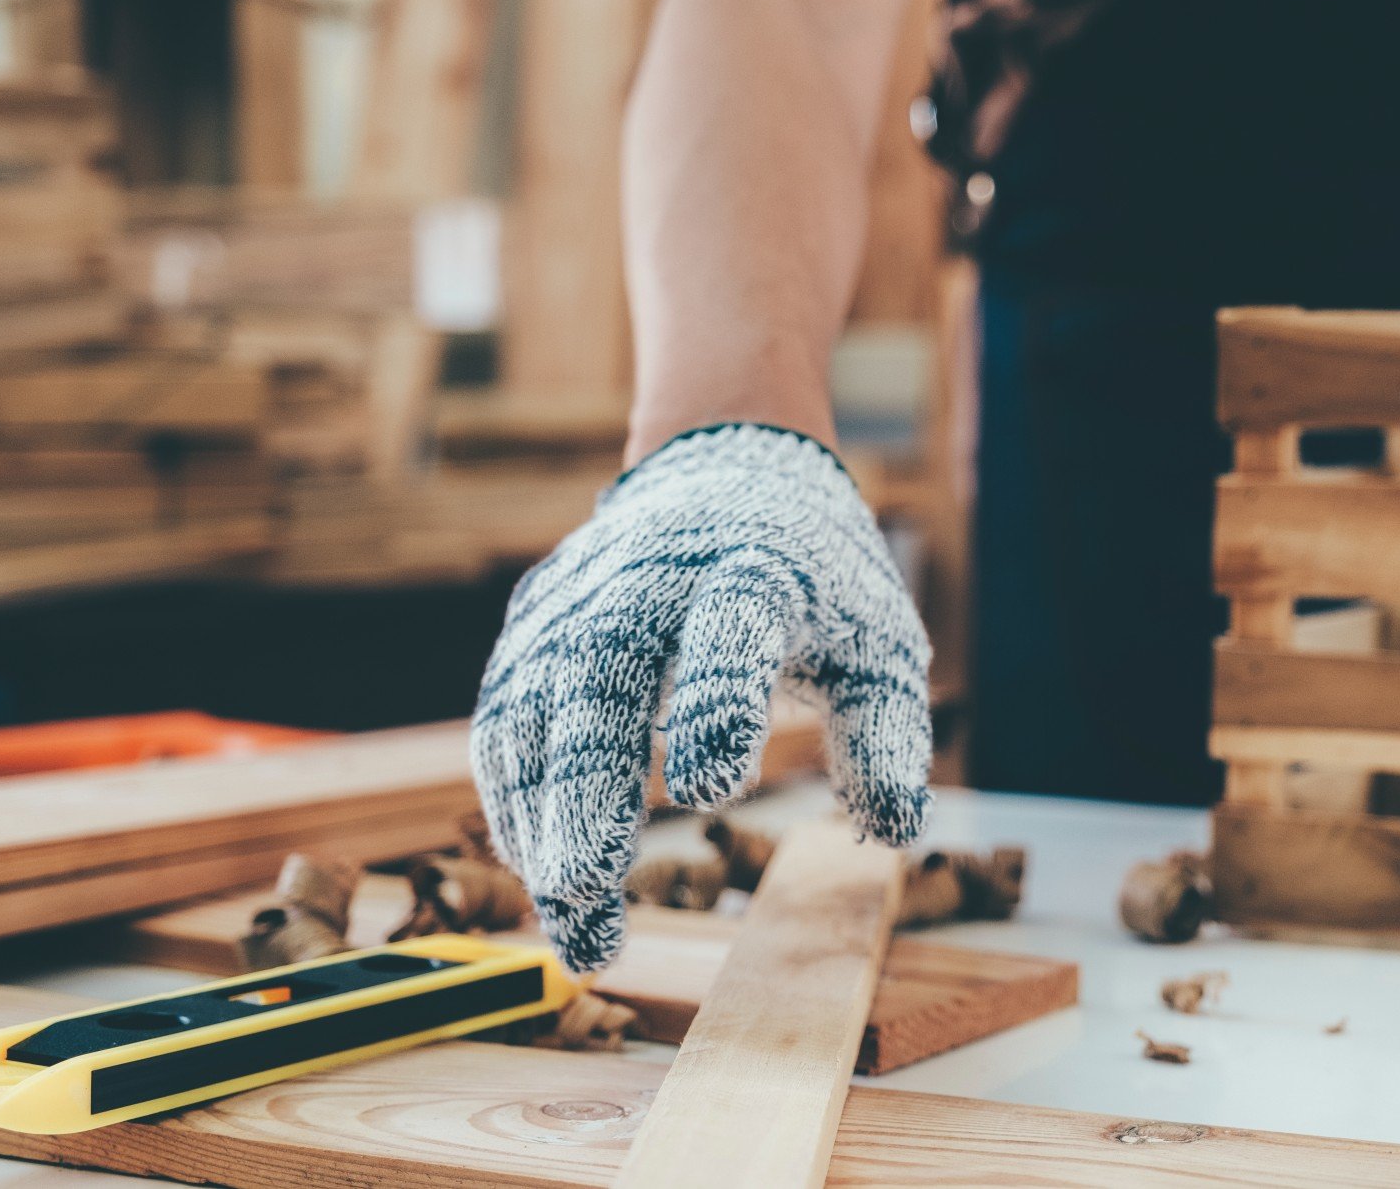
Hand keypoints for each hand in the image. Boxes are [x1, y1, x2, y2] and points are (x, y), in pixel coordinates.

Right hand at [472, 423, 932, 972]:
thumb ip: (886, 736)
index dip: (718, 701)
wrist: (729, 473)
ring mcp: (579, 600)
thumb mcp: (878, 644)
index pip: (730, 628)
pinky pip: (506, 718)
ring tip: (572, 926)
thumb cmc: (816, 582)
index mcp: (754, 571)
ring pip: (534, 708)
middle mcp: (650, 580)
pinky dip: (517, 799)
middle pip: (601, 676)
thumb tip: (893, 830)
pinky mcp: (533, 624)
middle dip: (589, 785)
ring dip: (542, 821)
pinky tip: (544, 875)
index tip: (712, 788)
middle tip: (589, 889)